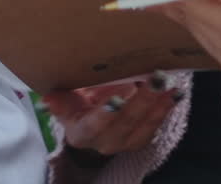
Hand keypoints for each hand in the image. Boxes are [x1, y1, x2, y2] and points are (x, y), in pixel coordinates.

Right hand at [43, 74, 180, 157]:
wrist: (89, 126)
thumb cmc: (75, 104)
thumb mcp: (64, 100)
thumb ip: (59, 99)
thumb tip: (46, 98)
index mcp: (82, 133)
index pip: (95, 124)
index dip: (106, 113)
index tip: (118, 97)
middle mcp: (104, 143)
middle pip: (125, 122)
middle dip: (142, 99)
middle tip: (155, 77)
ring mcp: (125, 143)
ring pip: (143, 124)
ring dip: (158, 103)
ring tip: (169, 82)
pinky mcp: (140, 140)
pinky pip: (154, 126)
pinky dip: (165, 108)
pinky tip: (174, 93)